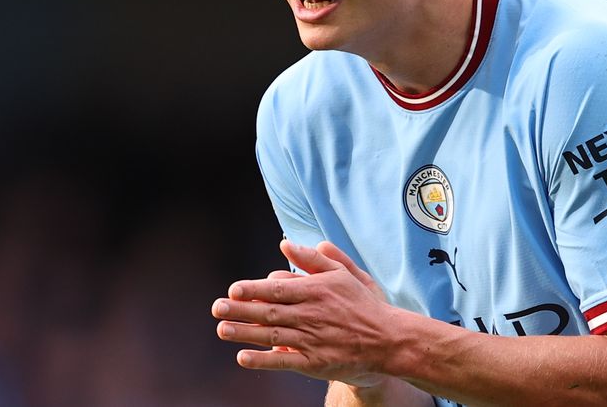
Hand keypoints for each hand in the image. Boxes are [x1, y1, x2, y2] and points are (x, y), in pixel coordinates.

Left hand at [211, 240, 395, 386]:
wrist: (389, 340)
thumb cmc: (365, 304)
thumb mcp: (346, 274)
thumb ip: (316, 258)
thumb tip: (286, 244)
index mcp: (318, 291)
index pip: (279, 289)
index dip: (254, 290)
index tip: (234, 289)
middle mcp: (312, 314)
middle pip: (270, 312)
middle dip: (241, 310)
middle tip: (216, 307)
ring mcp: (313, 340)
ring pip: (273, 335)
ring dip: (245, 333)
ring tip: (222, 329)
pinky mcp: (316, 363)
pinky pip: (285, 361)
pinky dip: (263, 360)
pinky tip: (243, 357)